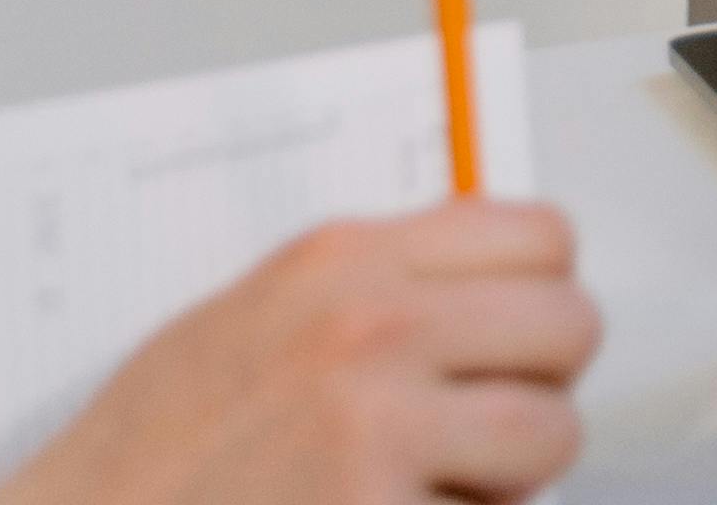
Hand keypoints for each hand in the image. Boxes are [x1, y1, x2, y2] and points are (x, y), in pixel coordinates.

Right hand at [0, 205, 597, 504]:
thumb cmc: (147, 458)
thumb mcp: (254, 323)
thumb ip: (370, 292)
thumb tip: (481, 290)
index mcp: (342, 263)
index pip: (539, 237)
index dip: (539, 297)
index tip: (514, 338)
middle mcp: (370, 327)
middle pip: (569, 327)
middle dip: (540, 386)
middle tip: (484, 428)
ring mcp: (377, 425)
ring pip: (550, 435)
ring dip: (510, 476)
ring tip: (435, 488)